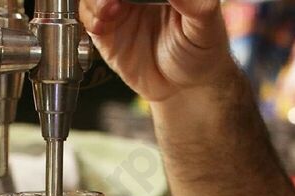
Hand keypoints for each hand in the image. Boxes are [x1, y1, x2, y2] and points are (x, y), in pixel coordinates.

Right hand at [79, 0, 232, 101]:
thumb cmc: (200, 52)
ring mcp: (120, 11)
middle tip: (115, 1)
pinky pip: (89, 18)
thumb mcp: (205, 26)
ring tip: (108, 9)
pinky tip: (102, 23)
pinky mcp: (106, 33)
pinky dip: (90, 16)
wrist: (185, 88)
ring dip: (96, 0)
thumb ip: (195, 4)